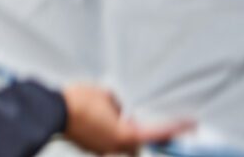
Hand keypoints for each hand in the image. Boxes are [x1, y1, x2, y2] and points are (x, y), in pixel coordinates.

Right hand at [62, 84, 193, 154]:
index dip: (176, 128)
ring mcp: (101, 149)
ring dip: (122, 130)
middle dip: (140, 132)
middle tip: (138, 117)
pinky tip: (99, 117)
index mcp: (125, 135)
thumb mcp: (105, 94)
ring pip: (121, 142)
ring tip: (114, 113)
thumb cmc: (79, 101)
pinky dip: (108, 131)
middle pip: (138, 143)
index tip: (191, 125)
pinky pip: (106, 140)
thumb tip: (120, 109)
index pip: (158, 132)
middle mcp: (116, 147)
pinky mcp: (89, 147)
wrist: (52, 110)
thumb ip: (119, 104)